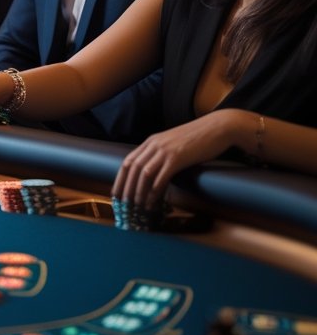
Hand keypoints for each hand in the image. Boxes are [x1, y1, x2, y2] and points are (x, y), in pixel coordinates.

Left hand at [112, 109, 249, 207]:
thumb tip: (155, 173)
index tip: (117, 193)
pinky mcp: (177, 158)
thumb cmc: (198, 138)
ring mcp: (165, 151)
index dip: (120, 179)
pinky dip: (154, 191)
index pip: (127, 161)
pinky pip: (161, 177)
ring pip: (143, 174)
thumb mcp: (173, 143)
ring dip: (139, 192)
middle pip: (131, 169)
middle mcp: (154, 145)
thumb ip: (161, 154)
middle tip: (124, 204)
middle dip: (126, 188)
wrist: (217, 128)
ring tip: (137, 206)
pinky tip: (153, 202)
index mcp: (151, 141)